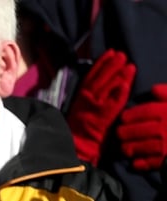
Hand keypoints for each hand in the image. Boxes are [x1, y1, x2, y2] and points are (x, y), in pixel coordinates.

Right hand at [66, 49, 135, 165]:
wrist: (76, 144)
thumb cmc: (77, 128)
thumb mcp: (79, 108)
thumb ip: (86, 96)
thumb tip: (95, 84)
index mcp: (80, 95)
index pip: (92, 75)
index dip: (102, 63)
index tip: (111, 52)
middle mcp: (87, 98)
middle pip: (101, 78)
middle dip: (112, 65)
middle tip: (122, 54)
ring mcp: (95, 106)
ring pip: (108, 87)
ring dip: (118, 75)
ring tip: (128, 65)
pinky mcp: (103, 116)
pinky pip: (113, 102)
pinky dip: (119, 93)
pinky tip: (125, 84)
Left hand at [117, 83, 166, 170]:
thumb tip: (153, 90)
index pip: (146, 111)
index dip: (132, 115)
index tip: (123, 118)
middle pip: (139, 130)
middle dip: (125, 132)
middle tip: (119, 133)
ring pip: (143, 146)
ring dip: (130, 148)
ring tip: (124, 148)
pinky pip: (153, 163)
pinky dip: (143, 163)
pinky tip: (136, 163)